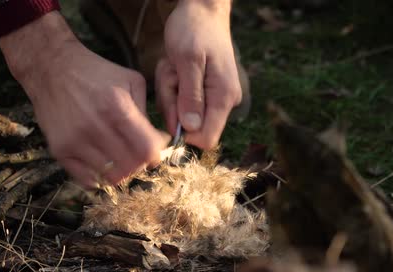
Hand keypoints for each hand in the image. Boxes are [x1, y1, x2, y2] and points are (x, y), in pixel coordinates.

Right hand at [0, 12, 168, 186]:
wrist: (50, 68)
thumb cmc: (95, 73)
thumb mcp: (131, 81)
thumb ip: (146, 112)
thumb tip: (158, 141)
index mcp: (118, 107)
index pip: (147, 150)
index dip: (155, 156)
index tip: (153, 154)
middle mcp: (96, 127)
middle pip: (130, 167)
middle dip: (139, 164)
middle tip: (135, 156)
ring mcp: (76, 141)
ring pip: (111, 176)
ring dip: (119, 171)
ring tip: (118, 158)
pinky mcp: (59, 149)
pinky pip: (86, 180)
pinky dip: (99, 177)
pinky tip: (101, 163)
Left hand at [156, 0, 241, 148]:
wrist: (201, 10)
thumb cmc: (195, 30)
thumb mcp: (187, 60)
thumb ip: (190, 96)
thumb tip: (191, 128)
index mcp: (223, 97)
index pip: (206, 138)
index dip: (183, 132)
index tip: (171, 104)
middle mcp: (222, 102)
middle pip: (188, 126)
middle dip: (172, 103)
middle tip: (171, 74)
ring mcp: (213, 98)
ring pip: (180, 113)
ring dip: (169, 91)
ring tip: (173, 66)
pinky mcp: (202, 93)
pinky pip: (179, 101)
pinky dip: (171, 86)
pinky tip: (174, 68)